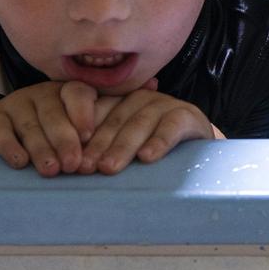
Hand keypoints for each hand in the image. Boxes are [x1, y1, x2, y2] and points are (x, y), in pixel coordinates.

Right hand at [0, 80, 98, 175]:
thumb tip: (122, 150)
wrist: (18, 134)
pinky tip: (20, 162)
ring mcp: (17, 103)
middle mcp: (43, 93)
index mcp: (68, 92)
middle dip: (64, 140)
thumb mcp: (83, 129)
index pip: (77, 94)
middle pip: (53, 114)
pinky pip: (0, 130)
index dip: (83, 114)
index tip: (88, 137)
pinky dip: (9, 146)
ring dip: (41, 149)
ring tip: (51, 170)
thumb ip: (100, 133)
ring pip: (29, 125)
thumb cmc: (64, 135)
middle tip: (72, 165)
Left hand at [77, 89, 219, 174]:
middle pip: (114, 119)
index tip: (70, 160)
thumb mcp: (123, 151)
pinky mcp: (187, 114)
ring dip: (123, 146)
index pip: (94, 111)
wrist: (198, 152)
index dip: (80, 133)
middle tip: (86, 168)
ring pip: (139, 122)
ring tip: (109, 168)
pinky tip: (147, 157)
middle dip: (98, 145)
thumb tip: (70, 171)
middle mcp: (138, 98)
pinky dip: (159, 141)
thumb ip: (100, 152)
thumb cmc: (151, 154)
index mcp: (117, 103)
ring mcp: (164, 104)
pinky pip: (171, 126)